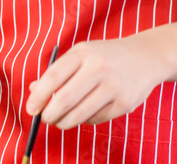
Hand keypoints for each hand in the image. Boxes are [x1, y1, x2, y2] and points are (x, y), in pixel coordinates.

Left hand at [25, 36, 170, 130]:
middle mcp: (98, 68)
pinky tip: (84, 114)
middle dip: (49, 114)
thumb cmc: (106, 56)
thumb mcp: (81, 54)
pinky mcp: (125, 103)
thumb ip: (58, 71)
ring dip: (64, 122)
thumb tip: (33, 90)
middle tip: (44, 119)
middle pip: (65, 99)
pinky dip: (85, 120)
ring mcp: (113, 86)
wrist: (146, 56)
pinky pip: (97, 118)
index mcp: (83, 53)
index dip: (38, 96)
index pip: (53, 77)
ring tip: (59, 121)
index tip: (30, 108)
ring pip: (80, 114)